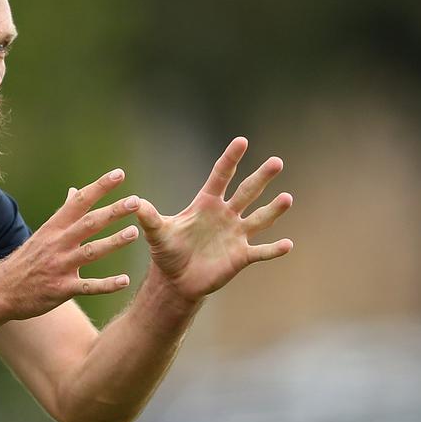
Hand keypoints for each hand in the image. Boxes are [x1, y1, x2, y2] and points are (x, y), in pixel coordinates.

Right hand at [0, 168, 141, 318]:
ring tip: (134, 232)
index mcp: (54, 227)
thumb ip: (63, 213)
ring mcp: (59, 266)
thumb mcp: (43, 233)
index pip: (79, 201)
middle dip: (113, 211)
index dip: (100, 187)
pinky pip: (88, 287)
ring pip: (90, 252)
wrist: (2, 290)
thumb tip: (75, 191)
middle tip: (136, 201)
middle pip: (89, 223)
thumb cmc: (27, 259)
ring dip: (113, 242)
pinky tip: (124, 281)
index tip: (119, 174)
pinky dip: (106, 285)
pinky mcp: (61, 289)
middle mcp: (57, 243)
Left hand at [135, 137, 292, 301]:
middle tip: (276, 161)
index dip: (230, 159)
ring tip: (287, 198)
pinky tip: (288, 244)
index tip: (242, 141)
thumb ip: (149, 217)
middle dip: (261, 177)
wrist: (176, 280)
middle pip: (247, 192)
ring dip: (274, 209)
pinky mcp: (241, 256)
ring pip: (259, 219)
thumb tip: (132, 202)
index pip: (221, 176)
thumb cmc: (167, 252)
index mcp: (207, 203)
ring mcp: (236, 235)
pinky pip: (261, 251)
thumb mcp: (157, 233)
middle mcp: (226, 215)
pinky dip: (274, 250)